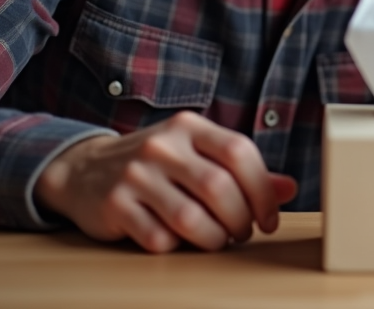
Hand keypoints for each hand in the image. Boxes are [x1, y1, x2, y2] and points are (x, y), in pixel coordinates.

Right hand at [35, 111, 296, 252]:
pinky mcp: (114, 204)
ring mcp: (135, 174)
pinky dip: (176, 246)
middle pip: (220, 187)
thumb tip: (290, 189)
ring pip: (191, 217)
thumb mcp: (197, 155)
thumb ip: (242, 171)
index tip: (269, 217)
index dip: (263, 190)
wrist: (84, 169)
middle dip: (240, 219)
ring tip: (217, 240)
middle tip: (242, 233)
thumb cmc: (157, 165)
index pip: (240, 152)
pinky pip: (158, 237)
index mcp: (189, 127)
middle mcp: (162, 145)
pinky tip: (178, 240)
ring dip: (213, 239)